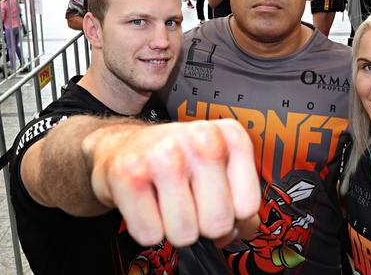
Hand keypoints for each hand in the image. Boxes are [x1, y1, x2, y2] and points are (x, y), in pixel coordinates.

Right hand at [85, 119, 260, 247]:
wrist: (122, 145)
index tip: (216, 201)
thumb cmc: (175, 160)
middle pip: (217, 222)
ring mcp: (164, 153)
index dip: (231, 215)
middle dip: (202, 225)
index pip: (248, 206)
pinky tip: (146, 202)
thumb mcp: (218, 169)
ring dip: (173, 228)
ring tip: (166, 201)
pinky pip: (150, 234)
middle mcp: (202, 138)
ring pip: (184, 232)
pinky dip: (147, 229)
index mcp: (230, 136)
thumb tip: (241, 231)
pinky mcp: (129, 172)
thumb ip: (240, 201)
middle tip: (188, 202)